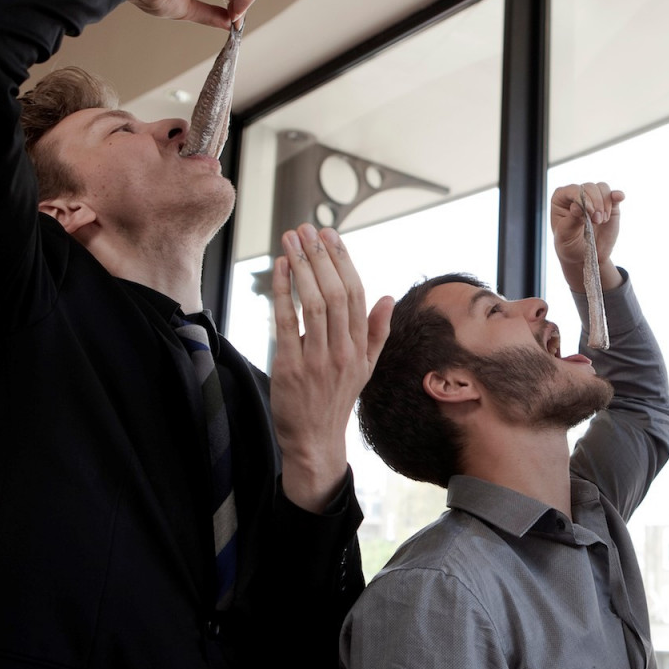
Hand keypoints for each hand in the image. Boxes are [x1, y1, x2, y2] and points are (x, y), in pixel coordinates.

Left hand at [270, 224, 392, 512]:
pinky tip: (280, 269)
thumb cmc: (336, 399)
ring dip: (302, 266)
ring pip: (313, 303)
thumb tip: (389, 296)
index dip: (343, 261)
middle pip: (334, 293)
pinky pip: (286, 321)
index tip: (332, 236)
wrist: (314, 439)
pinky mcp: (290, 366)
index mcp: (360, 347)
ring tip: (292, 240)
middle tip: (307, 229)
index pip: (356, 294)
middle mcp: (343, 350)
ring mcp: (317, 359)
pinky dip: (283, 291)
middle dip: (320, 256)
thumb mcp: (365, 367)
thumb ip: (377, 331)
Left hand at [549, 181, 624, 292]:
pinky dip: (617, 195)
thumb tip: (577, 206)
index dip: (582, 199)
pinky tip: (619, 198)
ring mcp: (593, 198)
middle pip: (589, 187)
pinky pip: (614, 194)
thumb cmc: (569, 244)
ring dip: (605, 204)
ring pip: (602, 188)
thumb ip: (571, 220)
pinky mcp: (608, 204)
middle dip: (595, 203)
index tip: (588, 215)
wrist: (584, 255)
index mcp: (561, 198)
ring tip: (602, 221)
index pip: (573, 190)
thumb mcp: (565, 235)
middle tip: (597, 221)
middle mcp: (577, 194)